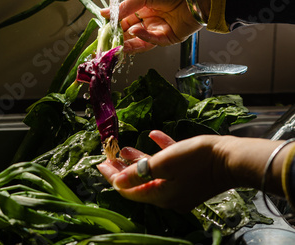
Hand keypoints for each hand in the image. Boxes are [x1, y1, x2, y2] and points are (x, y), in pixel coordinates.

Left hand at [97, 131, 226, 211]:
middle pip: (138, 182)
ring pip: (153, 172)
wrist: (232, 158)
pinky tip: (154, 135)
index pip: (128, 190)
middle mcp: (169, 195)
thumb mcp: (163, 164)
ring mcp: (180, 186)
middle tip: (109, 156)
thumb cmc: (197, 159)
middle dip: (122, 168)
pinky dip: (160, 151)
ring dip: (139, 159)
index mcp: (160, 196)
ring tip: (125, 147)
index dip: (112, 176)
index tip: (100, 163)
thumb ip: (138, 173)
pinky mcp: (190, 176)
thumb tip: (117, 182)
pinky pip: (169, 164)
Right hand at [100, 0, 208, 53]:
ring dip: (128, 42)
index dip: (114, 24)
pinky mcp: (169, 38)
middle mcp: (151, 19)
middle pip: (130, 32)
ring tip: (118, 41)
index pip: (125, 19)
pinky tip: (135, 31)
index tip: (104, 27)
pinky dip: (142, 37)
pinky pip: (152, 40)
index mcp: (144, 6)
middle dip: (119, 37)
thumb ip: (124, 6)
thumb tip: (105, 13)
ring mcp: (159, 29)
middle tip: (108, 39)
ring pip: (140, 41)